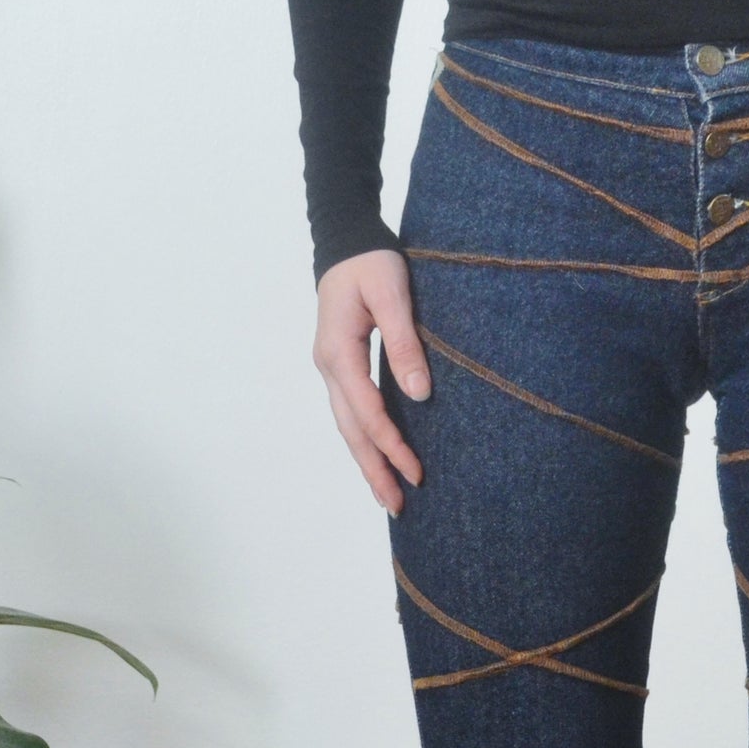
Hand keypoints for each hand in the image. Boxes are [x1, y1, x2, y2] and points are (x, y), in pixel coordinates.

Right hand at [312, 248, 431, 514]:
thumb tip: (419, 393)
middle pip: (351, 431)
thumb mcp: (392, 292)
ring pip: (349, 427)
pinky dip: (366, 442)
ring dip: (369, 463)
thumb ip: (405, 342)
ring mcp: (332, 369)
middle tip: (398, 507)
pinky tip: (381, 461)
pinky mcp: (342, 368)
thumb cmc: (371, 261)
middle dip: (375, 470)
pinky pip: (352, 414)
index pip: (367, 411)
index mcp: (338, 352)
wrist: (345, 240)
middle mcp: (329, 367)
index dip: (392, 445)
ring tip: (390, 498)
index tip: (416, 472)